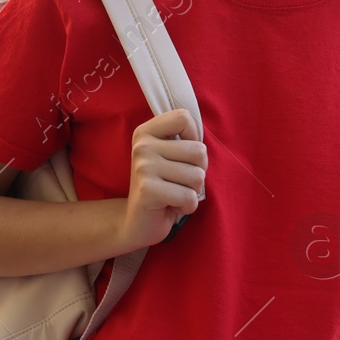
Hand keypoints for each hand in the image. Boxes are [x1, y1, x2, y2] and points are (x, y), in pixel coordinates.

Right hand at [118, 108, 206, 249]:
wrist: (136, 222)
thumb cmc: (162, 186)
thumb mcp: (170, 156)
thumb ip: (184, 141)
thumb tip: (203, 136)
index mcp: (146, 132)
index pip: (183, 117)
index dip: (194, 139)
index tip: (182, 156)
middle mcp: (142, 146)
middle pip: (199, 150)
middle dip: (198, 171)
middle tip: (179, 181)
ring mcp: (143, 167)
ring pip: (198, 176)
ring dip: (192, 191)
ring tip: (174, 193)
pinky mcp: (148, 190)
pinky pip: (189, 197)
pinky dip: (187, 206)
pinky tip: (171, 206)